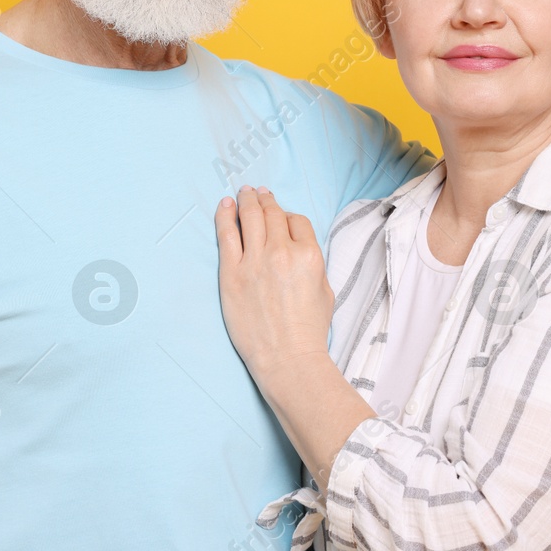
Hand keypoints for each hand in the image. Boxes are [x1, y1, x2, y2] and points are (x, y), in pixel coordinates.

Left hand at [214, 186, 333, 382]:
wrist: (287, 358)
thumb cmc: (309, 331)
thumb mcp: (325, 291)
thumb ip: (312, 263)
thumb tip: (297, 247)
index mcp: (309, 255)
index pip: (296, 220)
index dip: (287, 215)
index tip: (280, 215)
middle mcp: (282, 252)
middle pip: (272, 214)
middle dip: (265, 200)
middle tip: (259, 192)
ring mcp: (254, 262)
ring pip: (250, 217)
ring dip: (246, 200)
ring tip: (244, 192)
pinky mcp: (232, 274)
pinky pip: (226, 234)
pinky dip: (225, 215)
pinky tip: (225, 205)